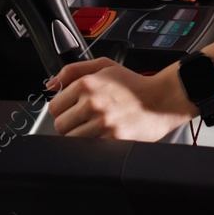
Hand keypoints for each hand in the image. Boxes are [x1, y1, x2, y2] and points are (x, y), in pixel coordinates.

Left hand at [45, 58, 196, 140]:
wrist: (163, 99)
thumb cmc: (135, 85)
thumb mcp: (105, 66)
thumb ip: (73, 70)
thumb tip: (50, 84)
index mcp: (87, 84)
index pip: (55, 107)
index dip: (64, 109)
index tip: (74, 109)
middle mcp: (92, 103)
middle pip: (60, 125)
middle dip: (71, 123)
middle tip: (87, 119)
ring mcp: (102, 122)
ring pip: (72, 139)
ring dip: (82, 136)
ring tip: (97, 127)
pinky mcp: (113, 139)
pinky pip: (89, 148)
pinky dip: (95, 143)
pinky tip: (106, 134)